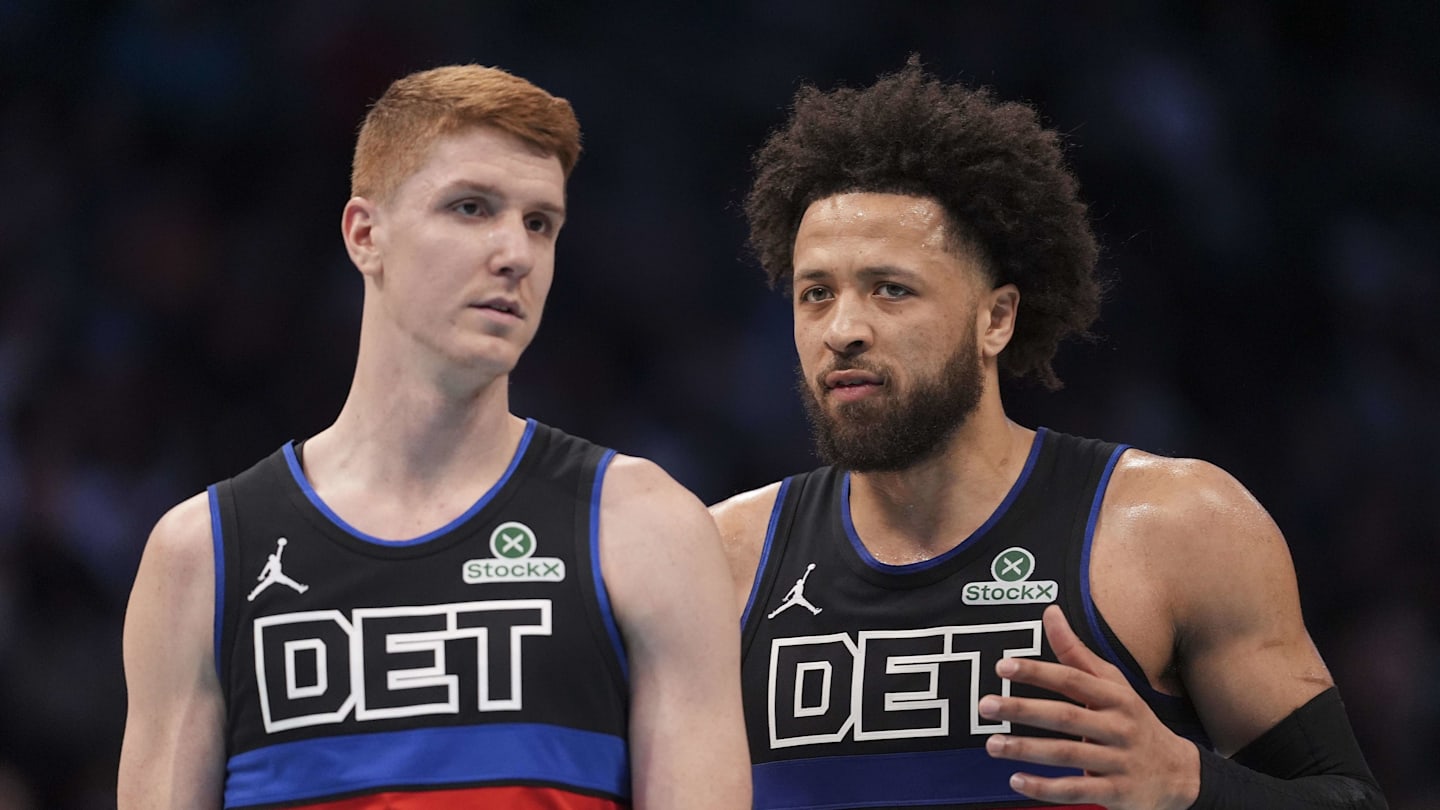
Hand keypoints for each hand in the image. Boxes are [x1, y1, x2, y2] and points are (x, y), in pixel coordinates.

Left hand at [978, 605, 1199, 809]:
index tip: (1003, 666)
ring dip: (1026, 749)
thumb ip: (1076, 653)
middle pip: (1066, 716)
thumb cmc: (1133, 721)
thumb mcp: (1113, 685)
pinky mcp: (1115, 793)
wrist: (1179, 775)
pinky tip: (1016, 781)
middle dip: (1023, 710)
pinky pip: (1076, 790)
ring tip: (992, 744)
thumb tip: (1050, 611)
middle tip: (986, 705)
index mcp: (1116, 697)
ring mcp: (1118, 762)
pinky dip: (1045, 787)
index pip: (1072, 679)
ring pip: (1067, 754)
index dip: (1038, 671)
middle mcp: (1118, 727)